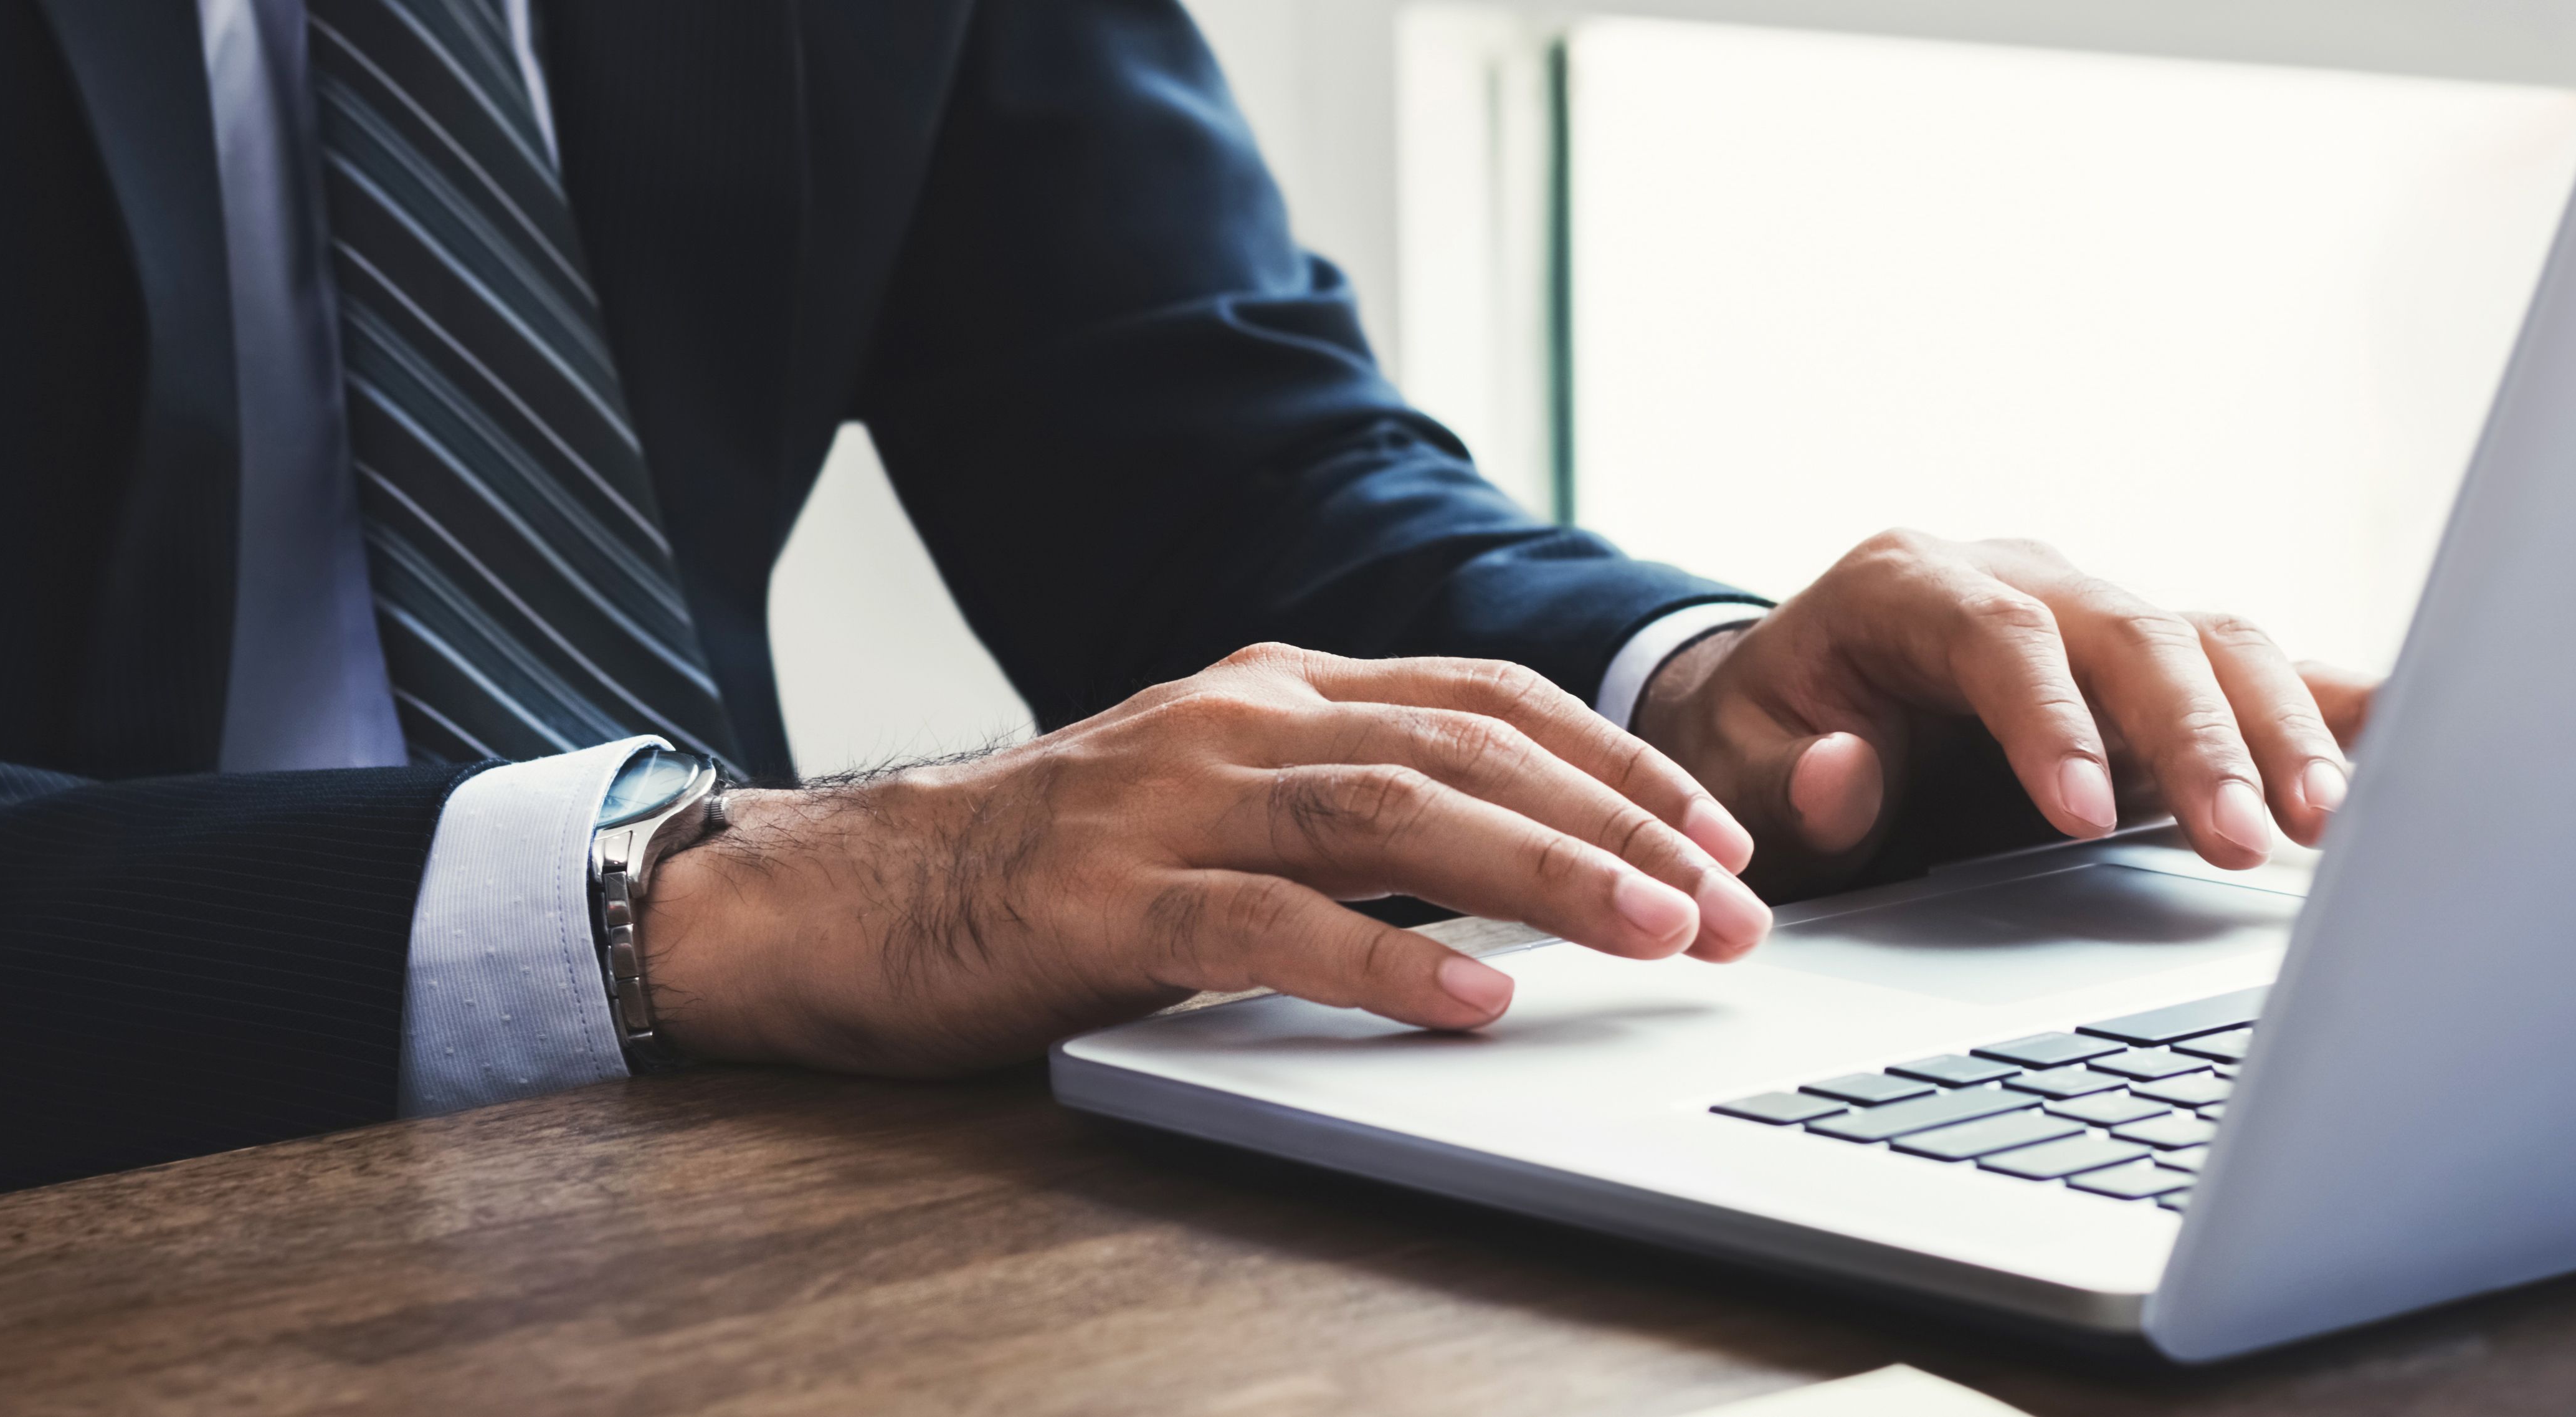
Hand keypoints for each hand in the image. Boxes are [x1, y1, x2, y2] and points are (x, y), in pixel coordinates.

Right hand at [638, 645, 1778, 1075]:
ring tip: (1655, 935)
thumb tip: (1513, 865)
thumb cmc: (1041, 868)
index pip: (1485, 697)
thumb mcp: (1212, 806)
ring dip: (1546, 877)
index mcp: (1269, 691)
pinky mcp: (1109, 904)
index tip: (1721, 836)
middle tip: (1735, 906)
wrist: (840, 898)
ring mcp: (1170, 805)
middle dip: (1622, 826)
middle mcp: (1235, 722)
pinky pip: (1273, 929)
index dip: (1616, 761)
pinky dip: (1389, 964)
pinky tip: (1477, 1001)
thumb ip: (1340, 811)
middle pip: (1470, 751)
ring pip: (1396, 819)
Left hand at [1632, 530, 2382, 900]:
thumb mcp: (1732, 770)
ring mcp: (2103, 623)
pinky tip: (2414, 754)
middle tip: (2242, 840)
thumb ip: (1786, 783)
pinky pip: (2261, 675)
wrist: (1787, 717)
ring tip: (2330, 826)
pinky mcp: (2162, 677)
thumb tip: (1841, 777)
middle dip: (2197, 737)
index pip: (1999, 638)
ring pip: (2218, 646)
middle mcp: (2024, 582)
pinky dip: (2334, 709)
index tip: (2082, 813)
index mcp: (1908, 587)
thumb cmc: (1763, 745)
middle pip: (2135, 635)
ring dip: (2282, 733)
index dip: (2049, 718)